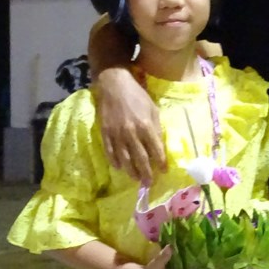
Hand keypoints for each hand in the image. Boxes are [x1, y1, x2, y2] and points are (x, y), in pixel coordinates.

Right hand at [95, 68, 165, 182]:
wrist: (113, 85)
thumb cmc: (137, 96)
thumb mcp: (153, 109)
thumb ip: (156, 128)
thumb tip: (159, 145)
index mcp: (146, 126)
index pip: (155, 150)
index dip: (160, 162)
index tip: (163, 171)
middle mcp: (131, 133)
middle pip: (140, 158)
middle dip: (146, 173)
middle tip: (149, 183)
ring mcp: (116, 134)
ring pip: (124, 159)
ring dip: (131, 171)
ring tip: (136, 179)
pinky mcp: (105, 133)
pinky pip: (110, 152)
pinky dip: (115, 162)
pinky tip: (120, 168)